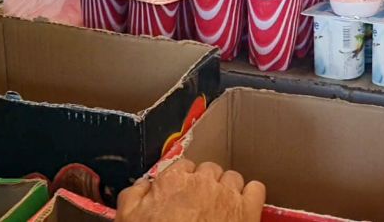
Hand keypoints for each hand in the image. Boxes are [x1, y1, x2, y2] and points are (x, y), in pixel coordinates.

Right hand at [116, 160, 265, 221]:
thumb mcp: (128, 218)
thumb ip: (133, 196)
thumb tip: (144, 185)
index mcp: (174, 180)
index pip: (183, 167)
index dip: (182, 181)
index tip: (180, 195)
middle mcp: (203, 180)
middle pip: (209, 170)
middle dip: (205, 184)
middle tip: (198, 205)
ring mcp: (228, 194)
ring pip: (232, 178)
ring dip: (227, 189)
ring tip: (220, 208)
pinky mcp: (248, 209)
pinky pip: (256, 188)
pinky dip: (250, 195)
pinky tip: (242, 207)